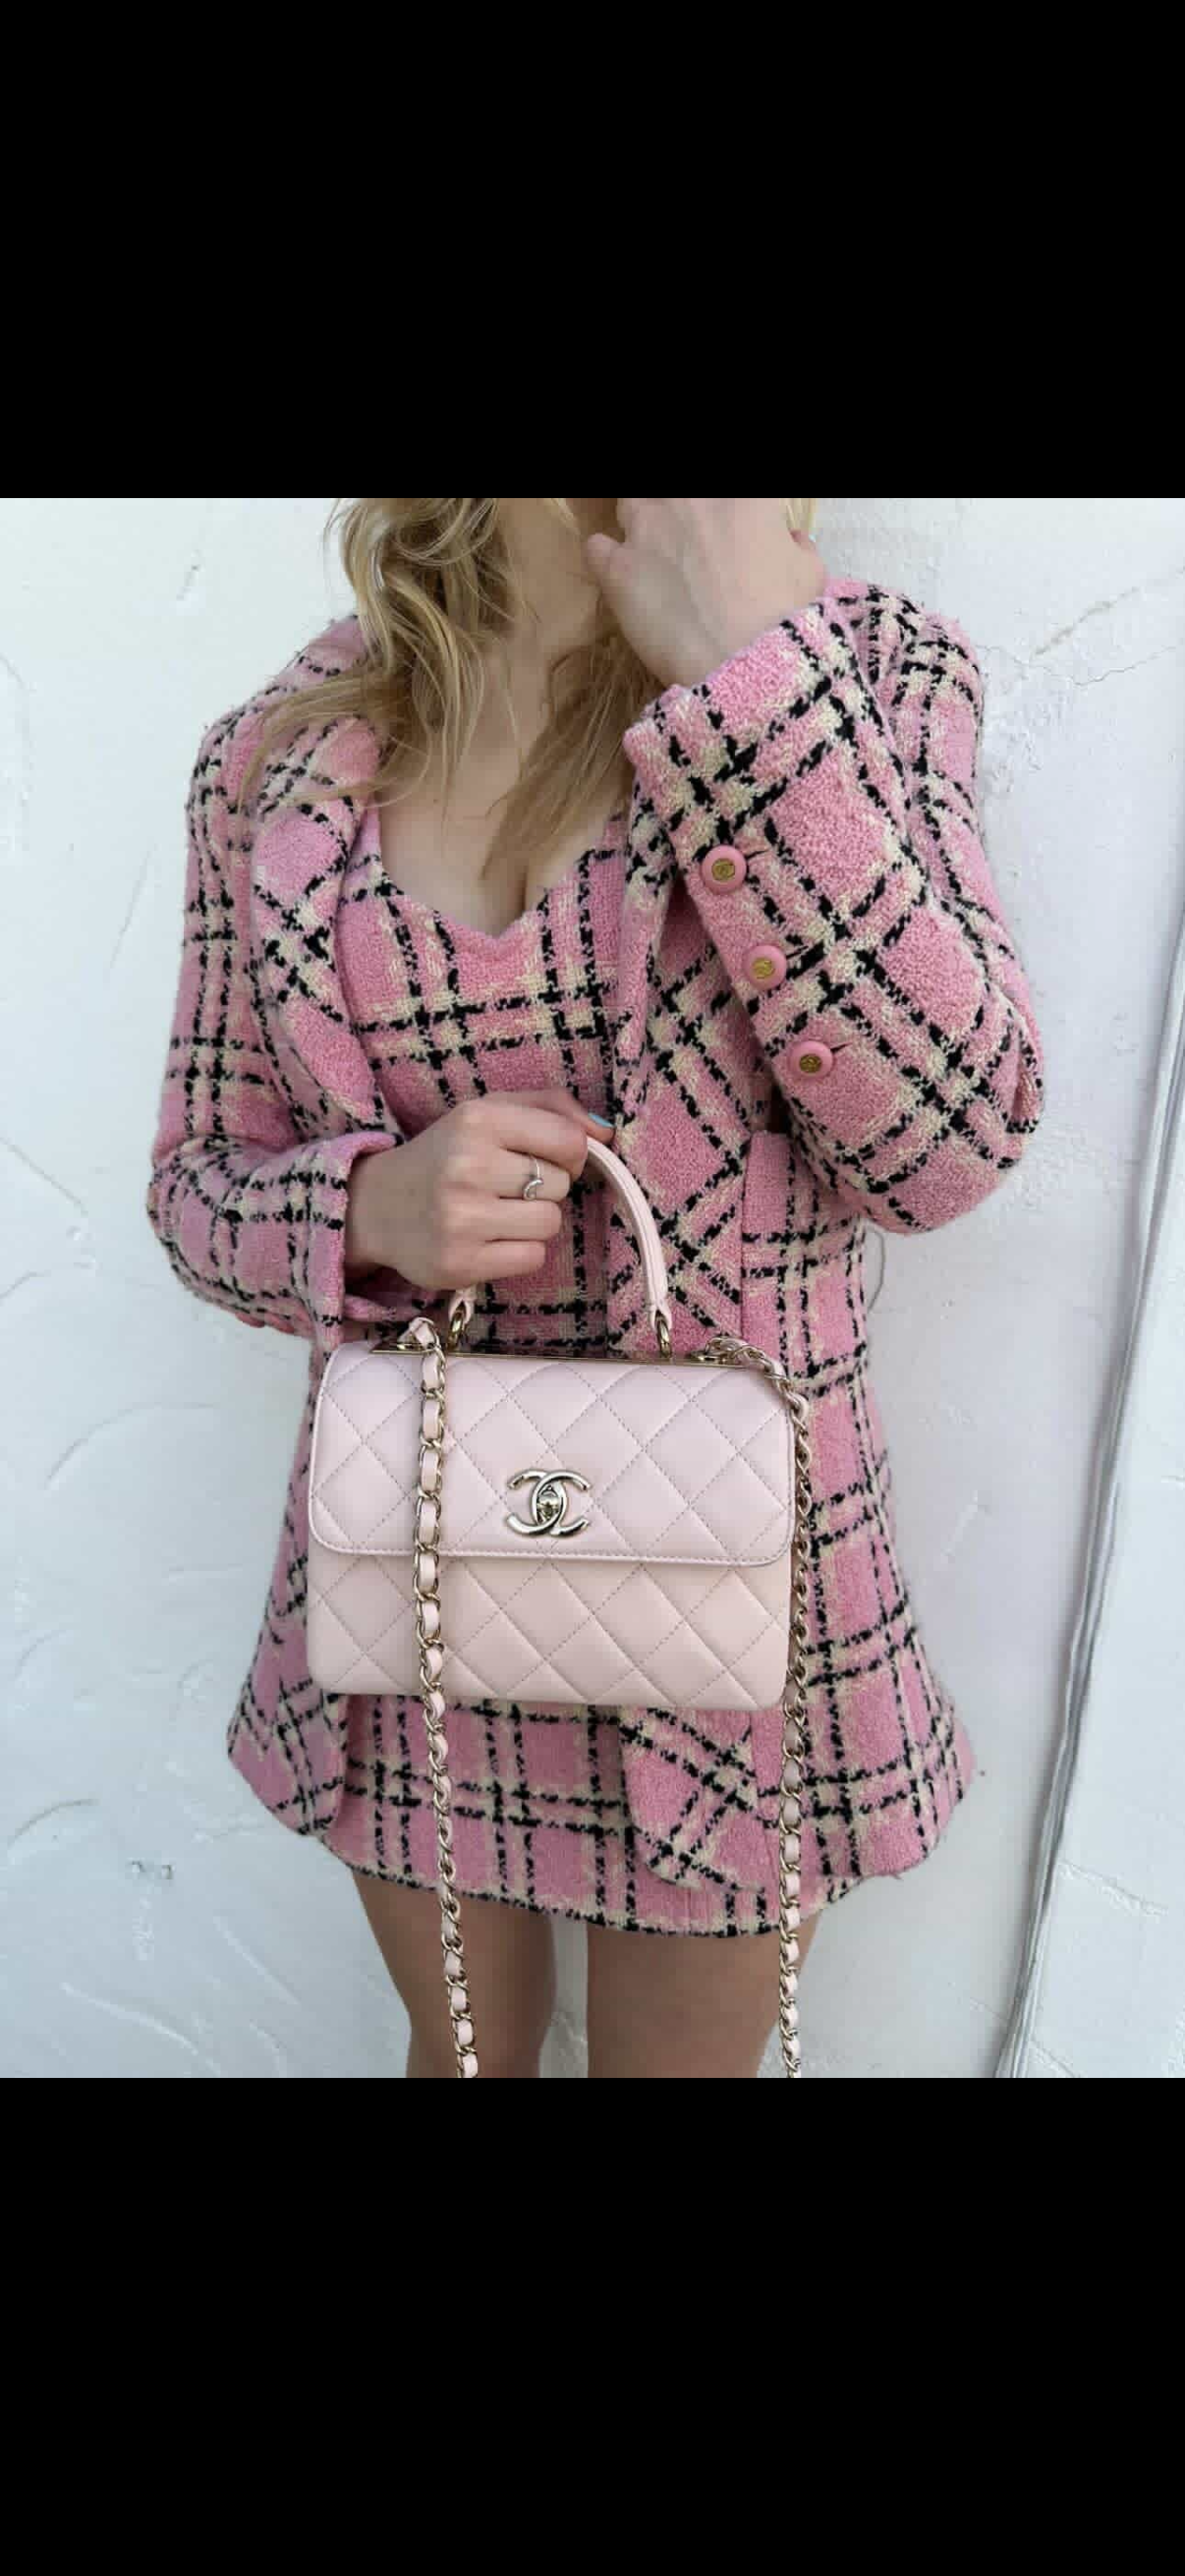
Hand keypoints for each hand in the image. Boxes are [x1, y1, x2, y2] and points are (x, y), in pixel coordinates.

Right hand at [344, 1090, 611, 1292]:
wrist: (377, 1206)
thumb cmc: (447, 1155)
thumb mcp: (489, 1113)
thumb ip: (551, 1109)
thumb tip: (607, 1133)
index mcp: (477, 1120)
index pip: (568, 1140)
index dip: (572, 1153)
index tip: (550, 1157)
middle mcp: (467, 1166)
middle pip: (560, 1185)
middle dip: (545, 1188)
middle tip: (506, 1187)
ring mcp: (461, 1218)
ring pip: (550, 1223)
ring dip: (534, 1222)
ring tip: (498, 1213)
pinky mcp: (459, 1262)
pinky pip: (531, 1258)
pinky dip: (519, 1252)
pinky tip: (490, 1239)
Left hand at [586, 498, 827, 689]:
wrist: (744, 666)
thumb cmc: (786, 618)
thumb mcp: (812, 576)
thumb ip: (797, 548)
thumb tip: (790, 539)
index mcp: (743, 496)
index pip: (734, 495)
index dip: (730, 516)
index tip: (734, 537)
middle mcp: (689, 499)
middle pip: (672, 494)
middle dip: (679, 512)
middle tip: (688, 544)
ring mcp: (647, 529)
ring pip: (630, 504)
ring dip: (640, 524)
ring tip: (651, 556)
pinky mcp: (617, 568)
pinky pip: (596, 547)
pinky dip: (605, 557)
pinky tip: (620, 575)